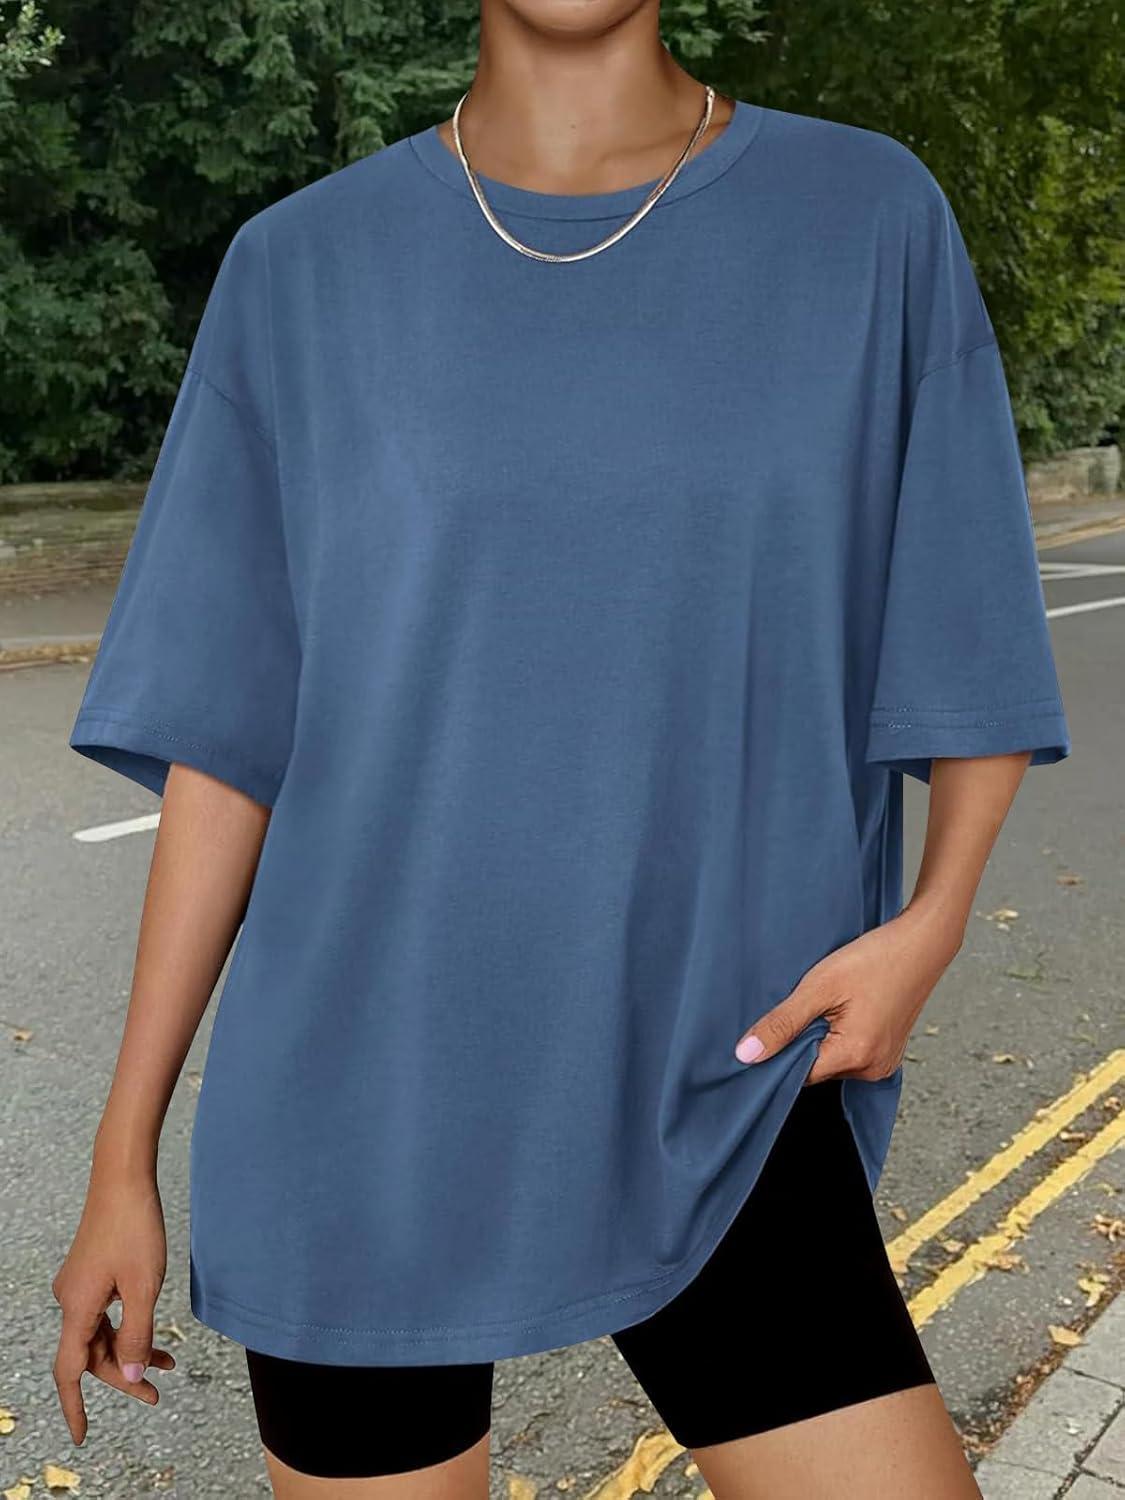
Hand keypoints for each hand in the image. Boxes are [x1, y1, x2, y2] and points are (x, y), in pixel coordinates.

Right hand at [51, 1165, 175, 1443]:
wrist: (124, 1177)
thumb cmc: (135, 1226)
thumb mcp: (145, 1286)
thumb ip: (138, 1333)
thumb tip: (131, 1374)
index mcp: (77, 1307)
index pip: (70, 1371)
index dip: (76, 1406)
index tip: (82, 1436)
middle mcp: (70, 1299)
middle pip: (91, 1354)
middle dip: (123, 1374)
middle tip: (158, 1390)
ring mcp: (79, 1285)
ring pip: (101, 1334)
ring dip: (130, 1350)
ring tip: (168, 1363)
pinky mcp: (91, 1273)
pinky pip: (105, 1313)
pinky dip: (128, 1326)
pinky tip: (153, 1334)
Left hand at [733, 902, 964, 1084]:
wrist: (922, 943)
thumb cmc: (875, 959)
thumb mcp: (819, 986)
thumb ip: (782, 1023)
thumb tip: (747, 1054)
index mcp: (856, 1056)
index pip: (798, 1075)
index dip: (781, 1054)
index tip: (772, 1029)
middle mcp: (873, 1068)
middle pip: (817, 1069)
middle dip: (803, 1042)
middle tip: (806, 1005)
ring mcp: (885, 1062)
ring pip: (834, 1060)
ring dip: (822, 1038)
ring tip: (830, 1003)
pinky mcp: (890, 1051)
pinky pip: (852, 1052)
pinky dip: (840, 1035)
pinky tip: (844, 1008)